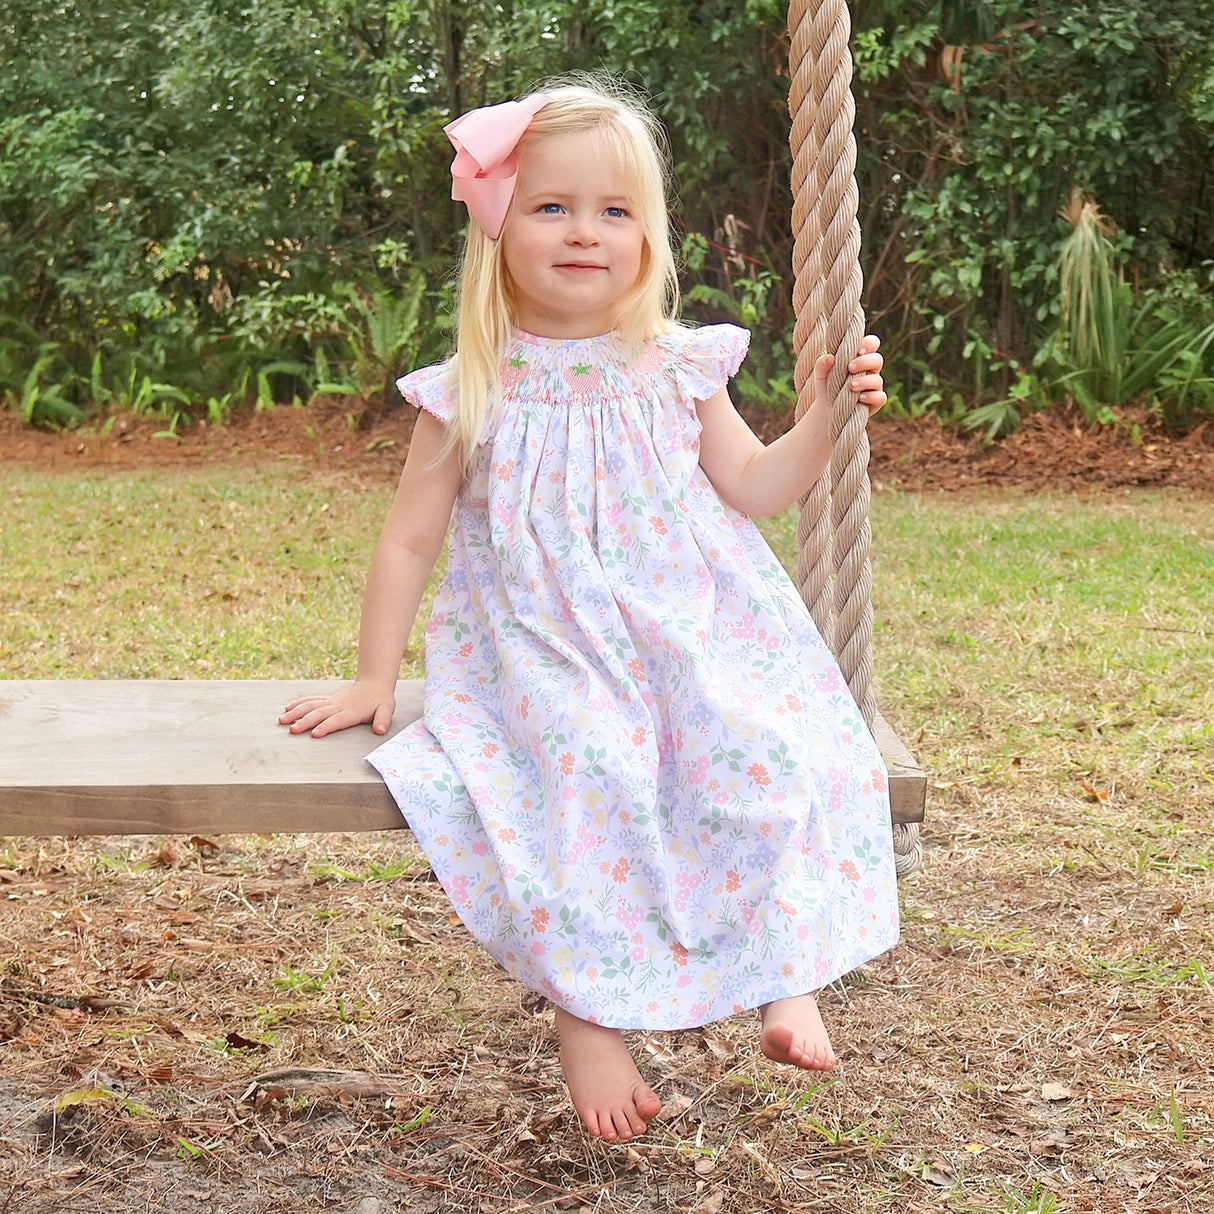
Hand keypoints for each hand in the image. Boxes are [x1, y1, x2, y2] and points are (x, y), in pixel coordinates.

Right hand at [278, 681, 395, 737]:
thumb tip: (380, 729)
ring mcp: (332, 701)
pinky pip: (311, 700)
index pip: (337, 720)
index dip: (326, 726)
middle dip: (305, 721)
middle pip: (319, 713)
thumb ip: (383, 719)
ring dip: (296, 712)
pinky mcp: (328, 699)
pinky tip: (287, 708)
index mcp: (352, 711)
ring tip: (282, 720)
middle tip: (292, 730)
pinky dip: (299, 703)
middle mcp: (339, 705)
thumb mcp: (387, 709)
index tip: (314, 733)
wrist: (374, 683)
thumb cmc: (380, 700)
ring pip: (311, 706)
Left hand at [814, 333, 886, 416]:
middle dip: (865, 361)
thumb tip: (829, 357)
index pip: (872, 344)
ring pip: (877, 379)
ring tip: (851, 385)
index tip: (858, 350)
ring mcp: (873, 387)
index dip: (869, 343)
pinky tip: (860, 398)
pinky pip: (880, 397)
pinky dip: (872, 396)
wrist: (827, 410)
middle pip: (877, 359)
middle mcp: (870, 371)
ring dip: (865, 381)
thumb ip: (822, 365)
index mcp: (860, 358)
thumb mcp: (820, 375)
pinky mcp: (875, 402)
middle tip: (850, 367)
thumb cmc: (827, 386)